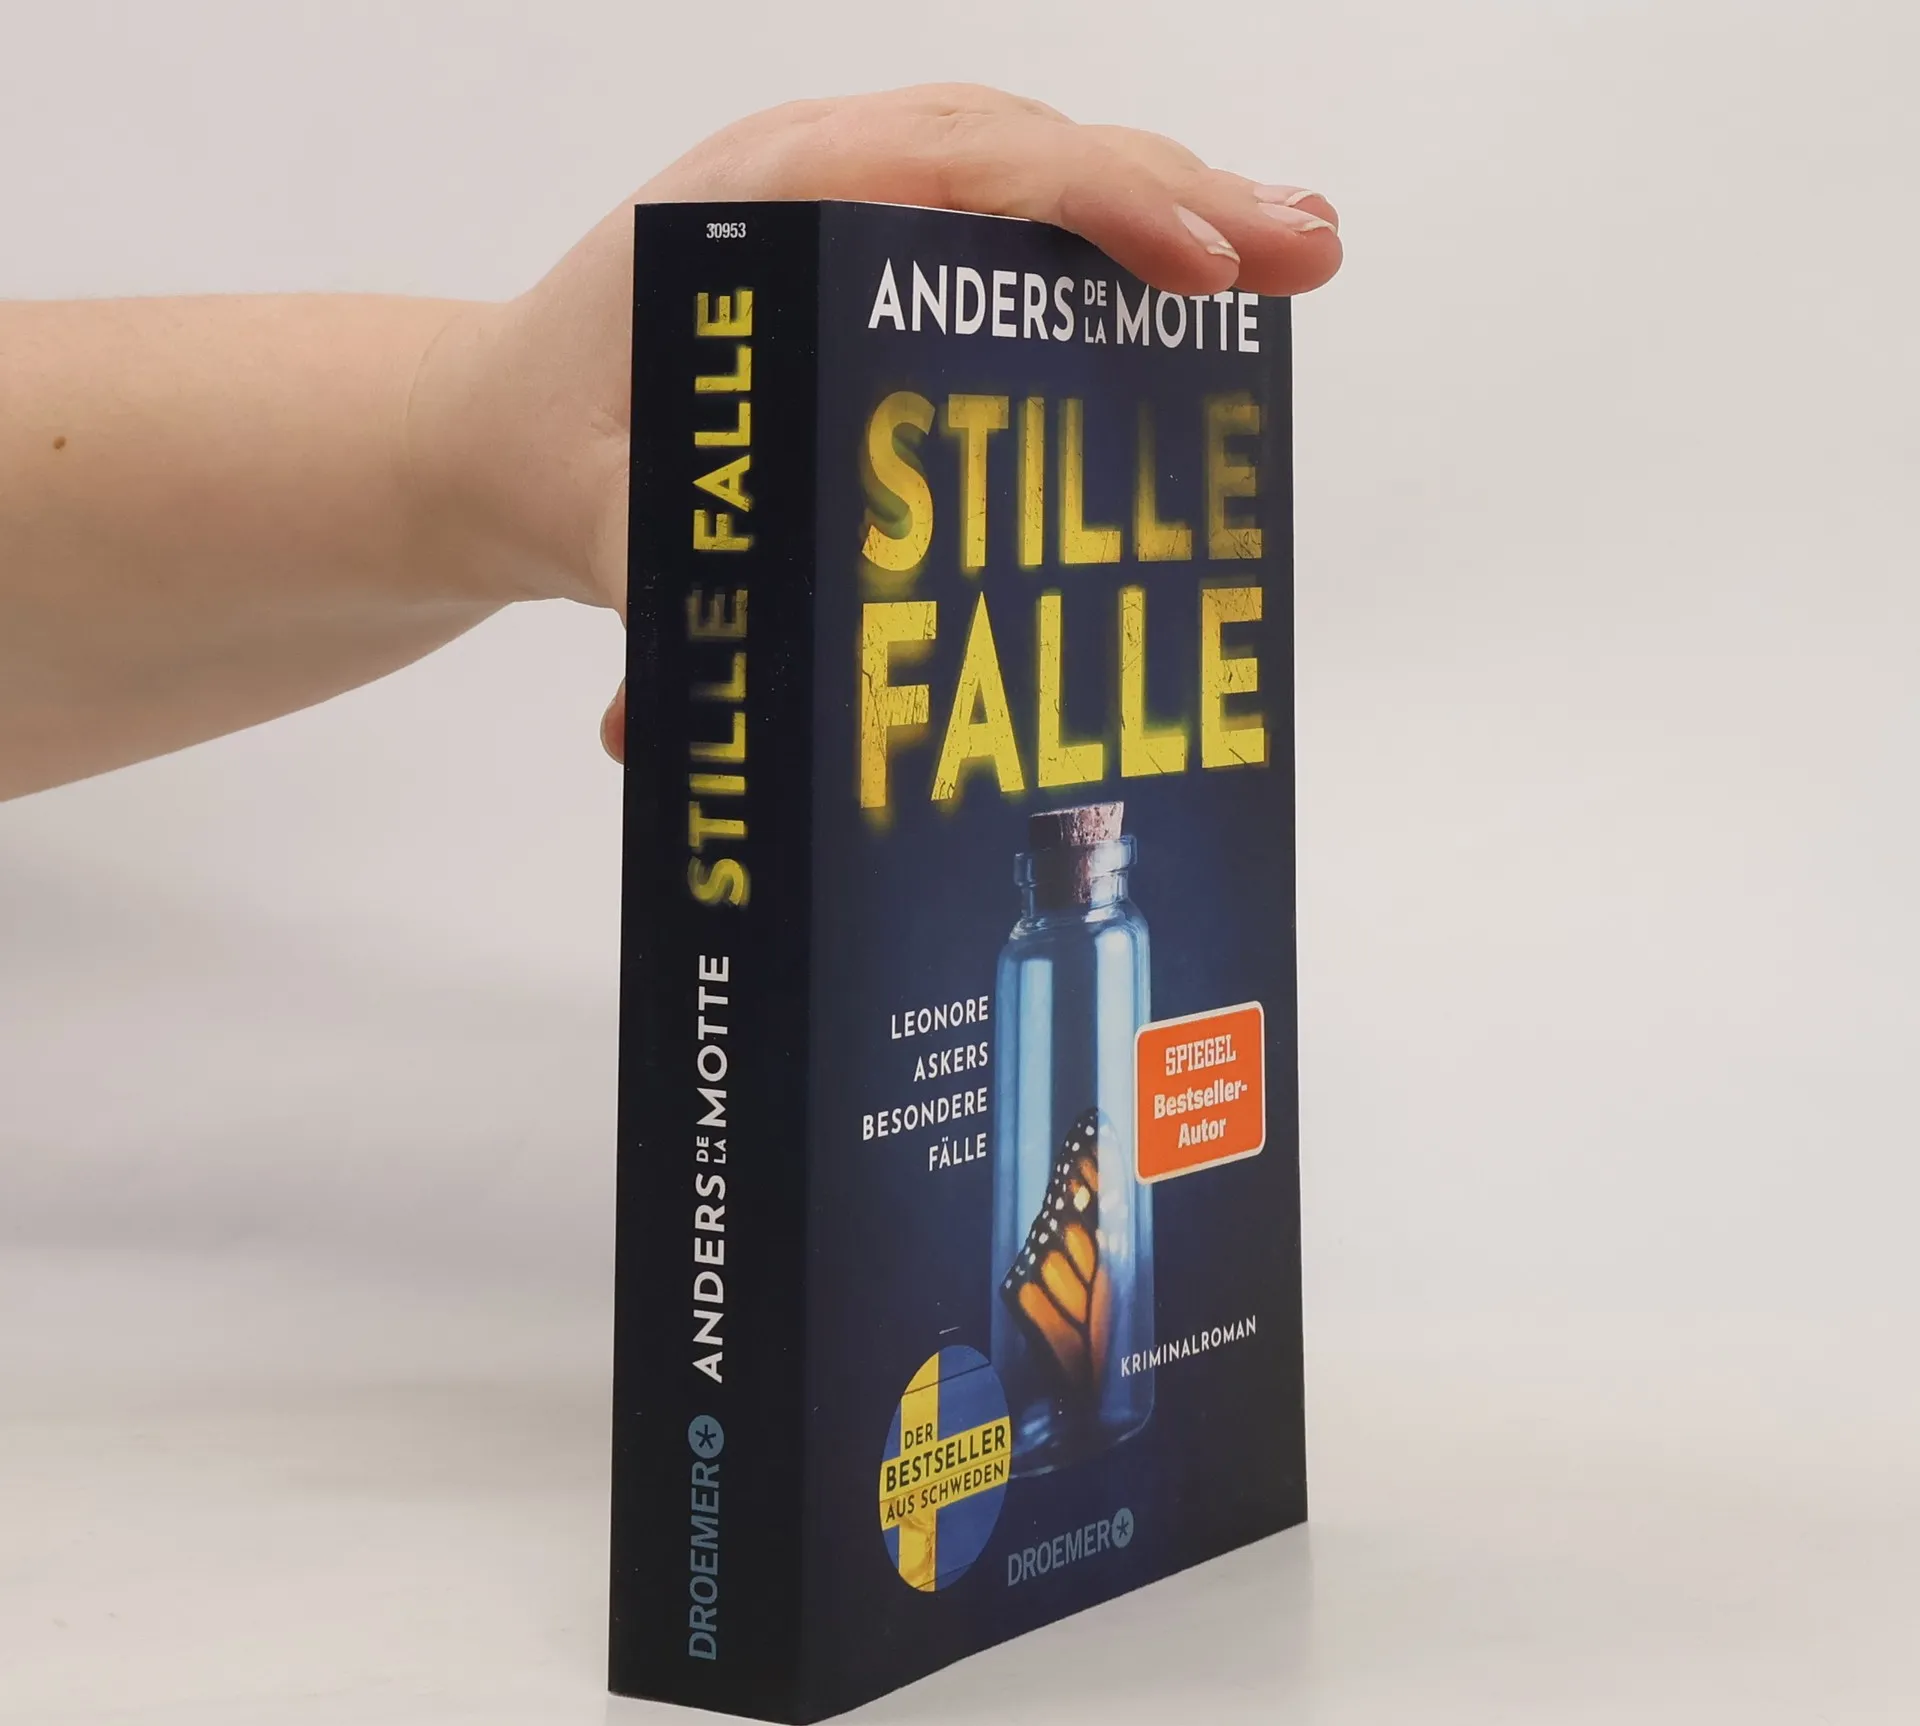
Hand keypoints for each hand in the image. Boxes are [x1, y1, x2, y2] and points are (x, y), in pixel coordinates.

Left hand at [410, 84, 1341, 765]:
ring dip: (1166, 205)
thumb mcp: (603, 529)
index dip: (1090, 208)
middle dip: (1175, 197)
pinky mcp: (875, 250)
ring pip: (1032, 172)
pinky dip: (1106, 236)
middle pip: (1026, 152)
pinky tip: (1193, 274)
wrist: (492, 427)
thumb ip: (666, 600)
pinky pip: (1007, 215)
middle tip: (1306, 251)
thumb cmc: (552, 460)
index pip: (955, 170)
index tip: (1197, 264)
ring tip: (1293, 250)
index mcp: (758, 213)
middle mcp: (815, 179)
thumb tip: (682, 726)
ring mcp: (852, 202)